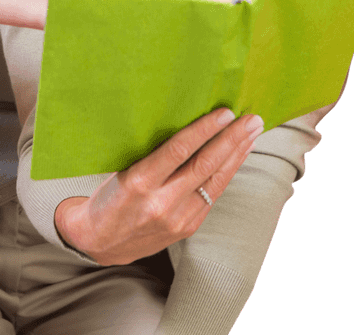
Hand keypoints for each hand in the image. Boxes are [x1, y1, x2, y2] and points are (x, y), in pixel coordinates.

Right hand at [54, 107, 263, 264]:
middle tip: (252, 119)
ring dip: (237, 155)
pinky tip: (238, 157)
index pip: (179, 150)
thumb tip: (188, 121)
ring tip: (253, 133)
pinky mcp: (187, 228)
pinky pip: (213, 195)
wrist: (100, 242)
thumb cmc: (110, 195)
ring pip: (215, 181)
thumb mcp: (123, 170)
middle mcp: (161, 203)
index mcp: (139, 182)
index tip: (225, 112)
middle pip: (205, 165)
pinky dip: (228, 173)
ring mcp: (177, 219)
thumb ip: (153, 154)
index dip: (205, 129)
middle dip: (232, 139)